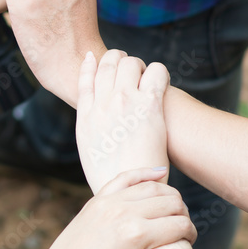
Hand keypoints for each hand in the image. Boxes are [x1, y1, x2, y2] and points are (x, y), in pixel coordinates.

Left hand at [42, 168, 196, 248]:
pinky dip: (145, 173)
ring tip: (173, 210)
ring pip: (153, 187)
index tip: (188, 242)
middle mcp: (125, 213)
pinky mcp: (98, 199)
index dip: (191, 234)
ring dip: (170, 196)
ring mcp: (110, 202)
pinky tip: (160, 173)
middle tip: (181, 228)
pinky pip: (126, 177)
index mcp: (137, 235)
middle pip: (172, 202)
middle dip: (183, 215)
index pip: (181, 225)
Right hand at [75, 49, 169, 192]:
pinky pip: (156, 72)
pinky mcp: (149, 106)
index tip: (96, 58)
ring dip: (141, 67)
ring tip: (148, 80)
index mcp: (86, 116)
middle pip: (109, 62)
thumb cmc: (115, 177)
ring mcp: (124, 103)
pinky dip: (160, 73)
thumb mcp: (90, 151)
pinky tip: (162, 85)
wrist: (131, 190)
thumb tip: (97, 122)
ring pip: (131, 62)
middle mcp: (103, 105)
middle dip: (121, 62)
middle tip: (132, 73)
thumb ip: (90, 129)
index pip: (85, 77)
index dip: (92, 63)